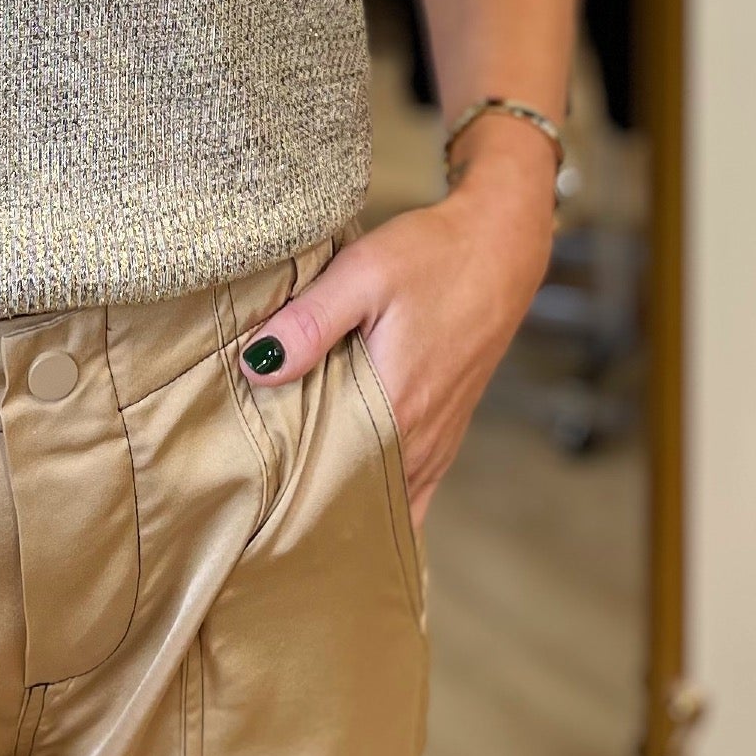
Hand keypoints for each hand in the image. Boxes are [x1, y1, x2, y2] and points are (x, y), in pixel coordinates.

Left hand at [245, 135, 555, 524]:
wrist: (500, 247)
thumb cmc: (433, 257)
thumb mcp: (363, 274)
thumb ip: (310, 323)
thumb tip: (255, 368)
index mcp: (396, 408)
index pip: (335, 483)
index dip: (292, 496)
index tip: (255, 495)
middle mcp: (421, 438)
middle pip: (359, 499)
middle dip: (315, 508)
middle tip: (265, 505)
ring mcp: (439, 438)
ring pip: (389, 498)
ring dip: (349, 503)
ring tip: (297, 506)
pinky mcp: (448, 426)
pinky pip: (416, 487)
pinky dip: (385, 498)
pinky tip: (355, 496)